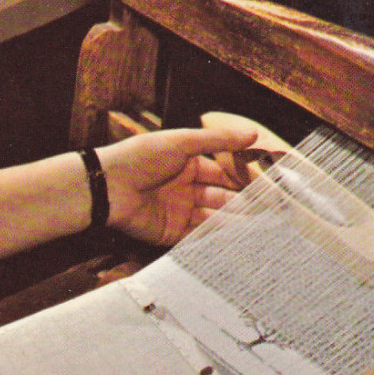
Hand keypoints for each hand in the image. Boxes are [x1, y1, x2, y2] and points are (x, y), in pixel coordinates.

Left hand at [95, 127, 258, 245]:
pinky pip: (197, 236)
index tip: (266, 189)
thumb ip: (218, 141)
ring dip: (233, 223)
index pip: (222, 174)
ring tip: (256, 228)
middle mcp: (185, 189)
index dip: (243, 181)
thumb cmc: (139, 158)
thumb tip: (252, 134)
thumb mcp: (182, 142)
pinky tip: (233, 239)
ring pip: (213, 218)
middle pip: (220, 198)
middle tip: (267, 213)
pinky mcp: (170, 233)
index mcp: (187, 166)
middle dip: (242, 205)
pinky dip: (215, 238)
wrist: (106, 186)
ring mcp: (178, 212)